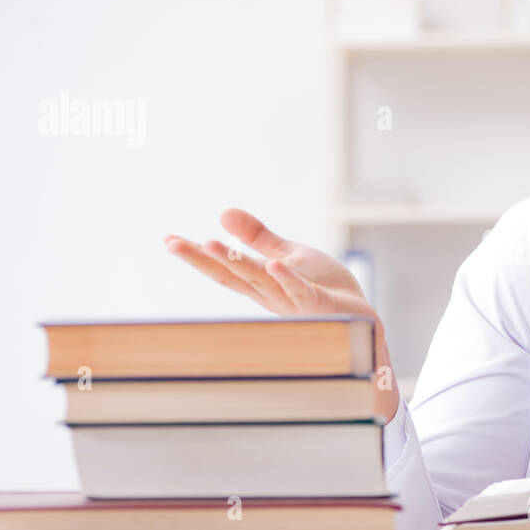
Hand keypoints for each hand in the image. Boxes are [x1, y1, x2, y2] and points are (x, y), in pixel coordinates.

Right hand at [164, 209, 399, 418]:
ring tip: (210, 243)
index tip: (167, 240)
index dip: (196, 255)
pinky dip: (287, 280)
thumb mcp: (286, 254)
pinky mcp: (318, 304)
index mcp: (260, 283)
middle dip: (202, 259)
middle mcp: (270, 294)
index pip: (223, 268)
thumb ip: (256, 237)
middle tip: (172, 243)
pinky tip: (273, 266)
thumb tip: (221, 211)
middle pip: (232, 274)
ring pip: (260, 281)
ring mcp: (292, 300)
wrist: (361, 318)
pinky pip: (301, 291)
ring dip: (235, 263)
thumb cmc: (324, 288)